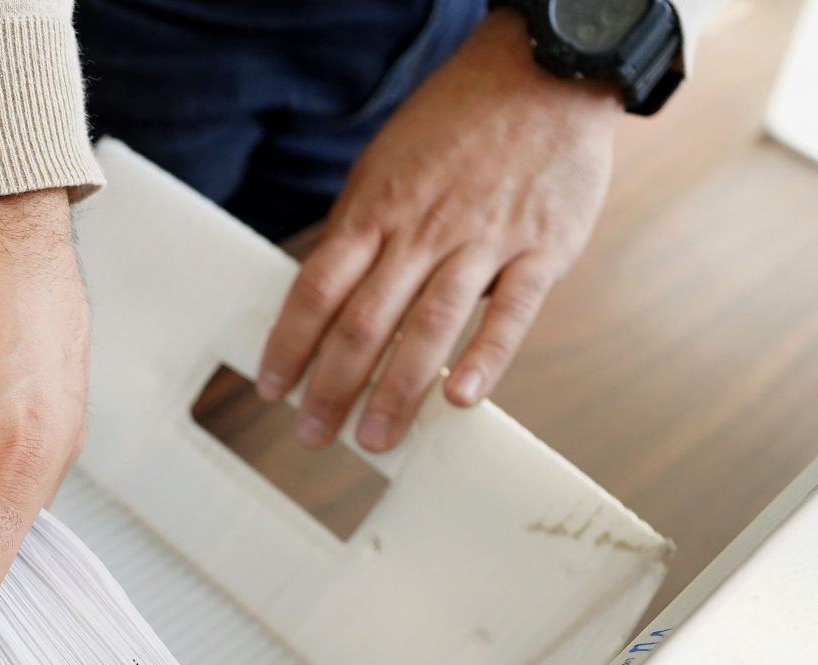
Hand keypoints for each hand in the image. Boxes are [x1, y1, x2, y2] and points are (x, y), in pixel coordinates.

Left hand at [257, 8, 619, 451]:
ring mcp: (482, 241)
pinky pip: (511, 312)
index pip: (317, 288)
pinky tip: (462, 398)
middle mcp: (422, 231)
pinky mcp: (541, 250)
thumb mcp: (386, 167)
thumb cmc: (456, 128)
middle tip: (314, 434)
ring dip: (398, 390)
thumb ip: (359, 231)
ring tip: (377, 438)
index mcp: (377, 211)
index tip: (273, 389)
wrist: (543, 73)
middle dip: (333, 385)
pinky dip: (485, 358)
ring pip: (430, 326)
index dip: (290, 344)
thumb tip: (320, 295)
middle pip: (365, 320)